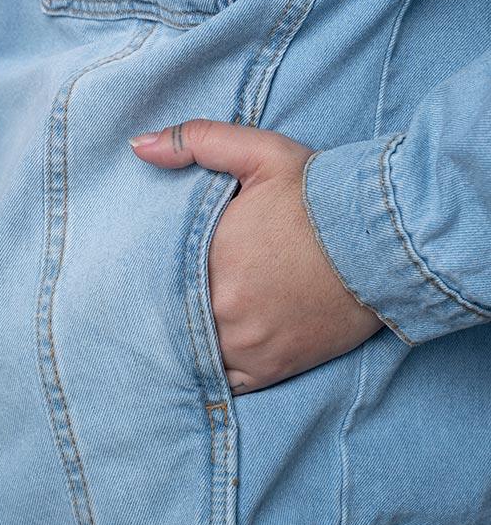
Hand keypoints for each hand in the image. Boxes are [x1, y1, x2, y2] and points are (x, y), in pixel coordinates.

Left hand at [129, 119, 383, 394]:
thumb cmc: (318, 194)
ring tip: (175, 329)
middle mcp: (222, 308)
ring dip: (184, 341)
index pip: (154, 273)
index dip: (148, 272)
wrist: (385, 240)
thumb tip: (138, 147)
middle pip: (172, 315)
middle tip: (152, 302)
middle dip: (163, 307)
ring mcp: (247, 344)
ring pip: (192, 352)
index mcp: (209, 256)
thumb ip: (196, 141)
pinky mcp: (272, 369)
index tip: (140, 270)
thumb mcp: (258, 152)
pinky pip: (224, 383)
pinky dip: (212, 371)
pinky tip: (207, 356)